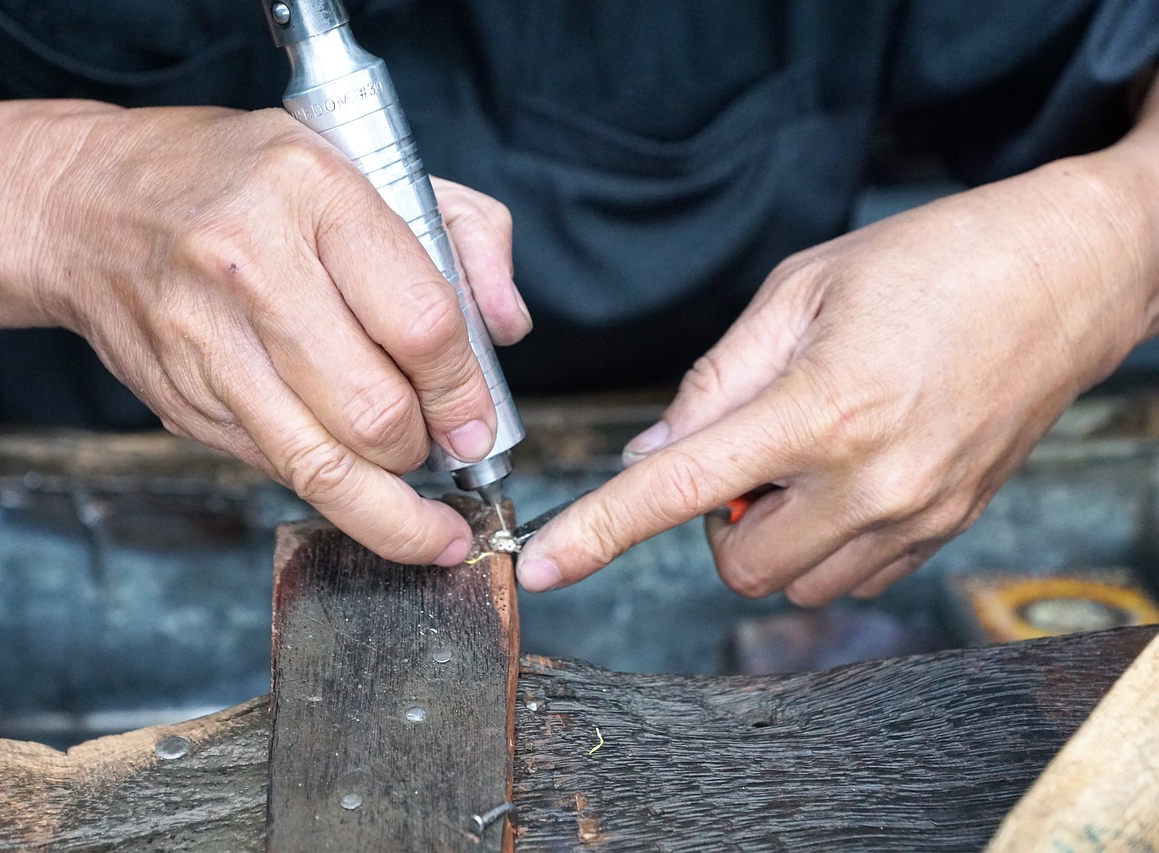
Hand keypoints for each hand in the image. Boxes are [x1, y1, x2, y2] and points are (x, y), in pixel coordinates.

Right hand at [3, 104, 527, 564]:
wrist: (88, 206)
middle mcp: (253, 267)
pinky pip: (278, 471)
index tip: (483, 423)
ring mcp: (207, 343)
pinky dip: (334, 492)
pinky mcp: (182, 402)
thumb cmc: (242, 181)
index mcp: (313, 193)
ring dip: (391, 509)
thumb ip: (464, 233)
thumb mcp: (363, 164)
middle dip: (430, 449)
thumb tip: (508, 327)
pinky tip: (361, 485)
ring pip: (323, 467)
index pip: (421, 323)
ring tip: (428, 523)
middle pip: (375, 411)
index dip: (465, 391)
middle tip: (449, 448)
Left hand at [516, 146, 1158, 602]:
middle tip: (742, 451)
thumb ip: (717, 379)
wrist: (1067, 273)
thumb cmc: (933, 260)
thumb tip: (652, 450)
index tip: (543, 565)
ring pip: (796, 583)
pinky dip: (824, 544)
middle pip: (737, 565)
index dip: (599, 531)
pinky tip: (842, 478)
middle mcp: (873, 481)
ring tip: (802, 458)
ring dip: (770, 537)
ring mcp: (919, 514)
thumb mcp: (800, 289)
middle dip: (712, 523)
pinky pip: (855, 577)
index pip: (681, 491)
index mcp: (822, 408)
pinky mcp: (950, 528)